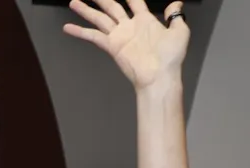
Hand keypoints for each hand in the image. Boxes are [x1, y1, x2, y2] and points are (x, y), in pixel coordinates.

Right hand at [64, 0, 188, 90]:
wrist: (160, 77)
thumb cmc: (170, 59)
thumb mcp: (180, 32)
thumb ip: (175, 16)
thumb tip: (175, 4)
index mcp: (145, 21)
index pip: (134, 1)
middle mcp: (130, 27)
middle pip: (112, 6)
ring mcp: (120, 37)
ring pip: (99, 18)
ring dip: (86, 10)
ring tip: (74, 2)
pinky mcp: (112, 47)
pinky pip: (94, 36)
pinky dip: (80, 32)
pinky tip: (68, 27)